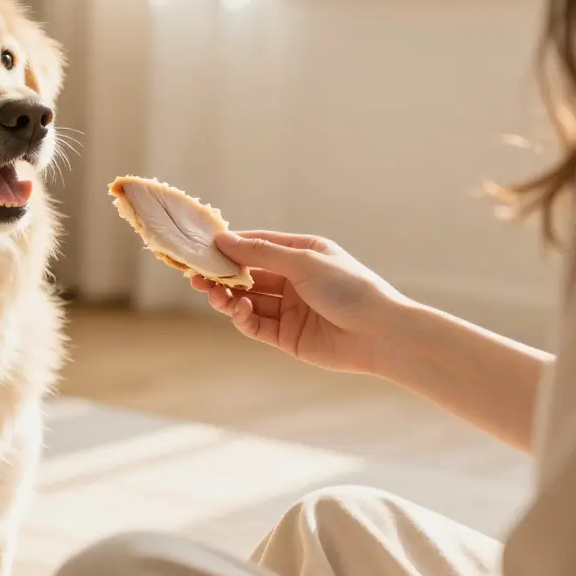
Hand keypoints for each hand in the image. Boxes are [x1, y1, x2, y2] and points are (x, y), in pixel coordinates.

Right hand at [191, 231, 409, 374]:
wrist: (380, 334)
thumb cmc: (349, 289)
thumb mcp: (303, 262)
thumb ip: (261, 253)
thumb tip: (224, 240)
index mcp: (302, 254)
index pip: (258, 245)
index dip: (231, 246)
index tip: (203, 247)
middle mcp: (294, 280)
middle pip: (248, 274)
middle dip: (222, 275)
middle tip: (196, 275)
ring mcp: (290, 309)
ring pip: (248, 300)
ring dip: (227, 296)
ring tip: (212, 294)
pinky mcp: (288, 336)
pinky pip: (256, 324)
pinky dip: (242, 317)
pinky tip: (237, 309)